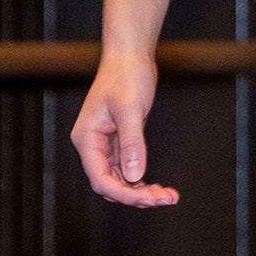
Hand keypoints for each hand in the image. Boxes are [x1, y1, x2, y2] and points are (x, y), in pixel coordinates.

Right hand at [71, 49, 178, 206]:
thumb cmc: (126, 76)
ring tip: (168, 196)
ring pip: (121, 178)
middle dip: (136, 195)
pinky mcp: (121, 140)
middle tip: (165, 199)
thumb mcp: (131, 108)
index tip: (148, 199)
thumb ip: (132, 143)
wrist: (131, 56)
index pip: (101, 178)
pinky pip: (129, 167)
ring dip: (142, 189)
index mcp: (87, 139)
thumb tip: (135, 176)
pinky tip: (160, 186)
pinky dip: (143, 177)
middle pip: (111, 183)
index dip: (123, 193)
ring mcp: (107, 144)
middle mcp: (94, 145)